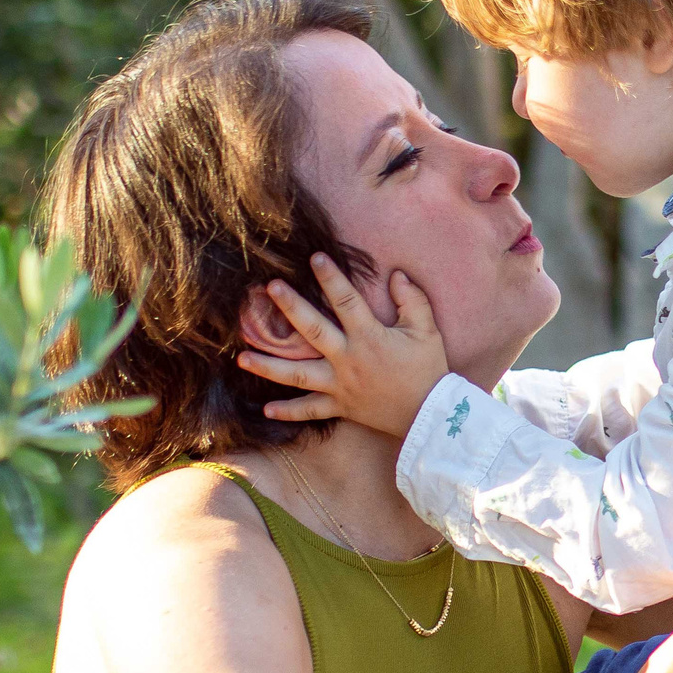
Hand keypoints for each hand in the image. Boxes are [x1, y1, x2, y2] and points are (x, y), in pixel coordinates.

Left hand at [236, 253, 448, 437]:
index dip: (331, 277)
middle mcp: (348, 359)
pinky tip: (266, 409)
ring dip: (268, 366)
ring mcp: (340, 385)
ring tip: (241, 357)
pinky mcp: (340, 406)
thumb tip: (395, 274)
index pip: (346, 301)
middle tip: (269, 289)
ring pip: (297, 375)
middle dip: (290, 308)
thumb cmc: (429, 369)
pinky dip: (289, 411)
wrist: (430, 415)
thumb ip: (412, 300)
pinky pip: (310, 411)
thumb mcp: (427, 330)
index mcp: (370, 337)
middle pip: (312, 331)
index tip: (314, 257)